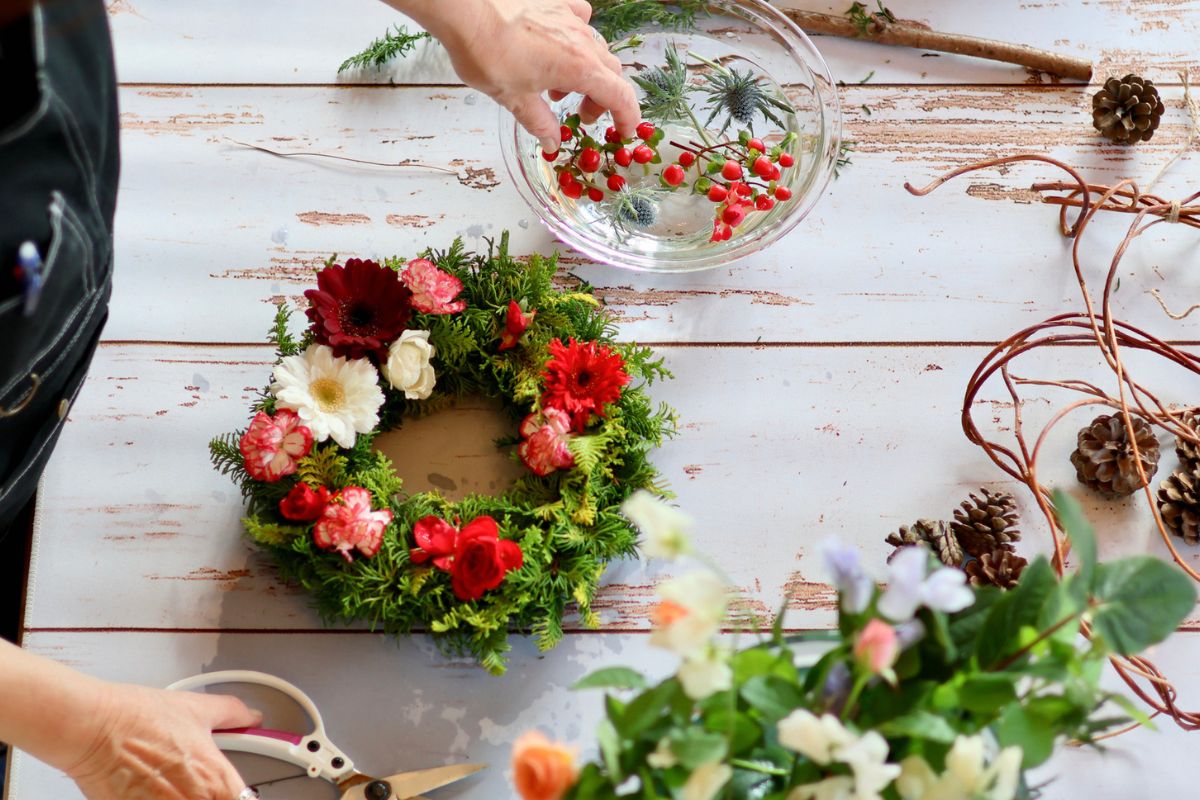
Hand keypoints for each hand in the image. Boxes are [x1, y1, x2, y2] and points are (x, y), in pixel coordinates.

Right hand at [65, 682, 260, 799]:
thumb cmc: (138, 718)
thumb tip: (251, 716)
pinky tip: (147, 788)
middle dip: (208, 796)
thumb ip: (231, 714)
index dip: (237, 797)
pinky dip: (152, 799)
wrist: (93, 727)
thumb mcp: (197, 708)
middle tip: (189, 783)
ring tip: (165, 784)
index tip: (231, 791)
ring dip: (179, 798)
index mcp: (216, 780)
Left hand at [394, 0, 640, 152]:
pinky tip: (560, 44)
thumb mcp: (514, 99)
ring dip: (587, 73)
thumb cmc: (488, 53)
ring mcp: (570, 19)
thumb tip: (553, 142)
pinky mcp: (556, 4)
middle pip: (610, 74)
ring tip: (558, 86)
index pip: (620, 96)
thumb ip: (540, 123)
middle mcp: (582, 41)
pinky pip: (580, 19)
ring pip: (596, 49)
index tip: (624, 132)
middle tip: (581, 114)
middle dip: (602, 99)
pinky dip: (578, 37)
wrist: (467, 10)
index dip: (627, 117)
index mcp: (579, 69)